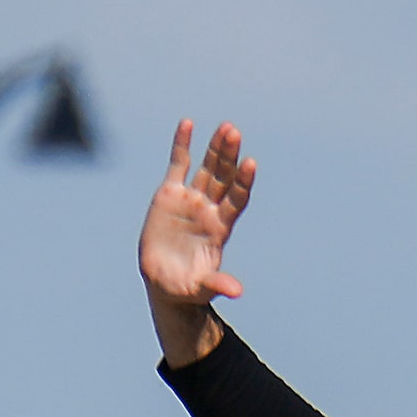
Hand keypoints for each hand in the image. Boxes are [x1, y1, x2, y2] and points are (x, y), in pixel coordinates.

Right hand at [140, 119, 254, 366]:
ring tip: (226, 127)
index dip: (243, 182)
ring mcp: (191, 200)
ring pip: (206, 168)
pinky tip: (188, 123)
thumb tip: (237, 292)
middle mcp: (210, 209)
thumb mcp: (202, 287)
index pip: (236, 200)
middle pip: (223, 178)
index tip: (250, 163)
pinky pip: (178, 165)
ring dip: (215, 148)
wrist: (166, 283)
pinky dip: (182, 145)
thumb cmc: (187, 287)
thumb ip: (218, 284)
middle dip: (229, 156)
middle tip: (234, 132)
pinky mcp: (170, 194)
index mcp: (220, 228)